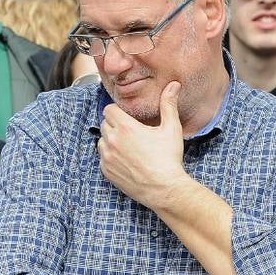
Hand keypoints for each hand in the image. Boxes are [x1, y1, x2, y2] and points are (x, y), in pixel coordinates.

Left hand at [98, 80, 186, 208]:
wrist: (164, 189)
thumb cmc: (169, 159)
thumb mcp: (171, 129)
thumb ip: (168, 105)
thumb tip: (173, 85)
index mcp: (126, 127)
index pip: (108, 109)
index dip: (118, 112)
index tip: (128, 118)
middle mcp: (112, 140)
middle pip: (104, 124)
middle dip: (115, 126)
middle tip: (132, 134)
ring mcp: (107, 156)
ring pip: (102, 141)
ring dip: (111, 141)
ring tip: (130, 148)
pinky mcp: (106, 170)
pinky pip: (103, 157)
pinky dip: (111, 157)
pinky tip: (127, 161)